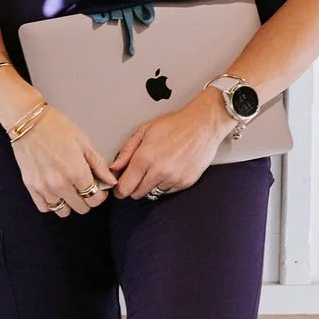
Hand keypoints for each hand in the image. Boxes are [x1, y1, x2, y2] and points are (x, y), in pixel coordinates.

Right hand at [11, 105, 117, 217]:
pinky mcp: (31, 187)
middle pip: (81, 208)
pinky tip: (54, 191)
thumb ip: (98, 165)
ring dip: (69, 203)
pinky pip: (44, 207)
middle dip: (86, 199)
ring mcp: (44, 187)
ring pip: (63, 211)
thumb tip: (110, 181)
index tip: (98, 188)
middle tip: (83, 186)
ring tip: (69, 189)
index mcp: (77, 172)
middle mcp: (61, 184)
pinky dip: (52, 203)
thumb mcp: (83, 141)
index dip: (100, 195)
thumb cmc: (56, 127)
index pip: (95, 199)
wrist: (28, 122)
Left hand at [110, 89, 233, 199]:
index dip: (119, 190)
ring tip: (158, 167)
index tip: (119, 188)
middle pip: (137, 194)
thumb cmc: (174, 124)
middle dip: (134, 186)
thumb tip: (114, 168)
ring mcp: (173, 179)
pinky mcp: (185, 183)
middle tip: (138, 174)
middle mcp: (158, 171)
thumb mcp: (145, 131)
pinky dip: (165, 184)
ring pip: (153, 193)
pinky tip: (169, 169)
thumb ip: (126, 151)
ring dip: (151, 184)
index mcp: (145, 157)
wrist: (203, 125)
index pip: (125, 188)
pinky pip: (168, 191)